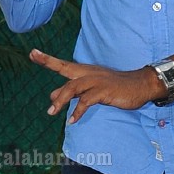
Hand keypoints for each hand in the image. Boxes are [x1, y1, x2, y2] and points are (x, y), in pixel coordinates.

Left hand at [30, 49, 158, 123]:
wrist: (140, 85)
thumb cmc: (115, 87)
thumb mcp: (90, 89)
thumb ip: (72, 92)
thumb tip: (52, 96)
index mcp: (84, 72)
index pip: (63, 64)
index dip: (47, 59)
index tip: (32, 53)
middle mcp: (88, 73)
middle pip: (65, 68)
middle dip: (49, 63)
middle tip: (32, 58)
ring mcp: (97, 81)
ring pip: (73, 87)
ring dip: (61, 100)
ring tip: (51, 113)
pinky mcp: (104, 91)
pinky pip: (87, 101)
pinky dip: (78, 111)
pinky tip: (72, 120)